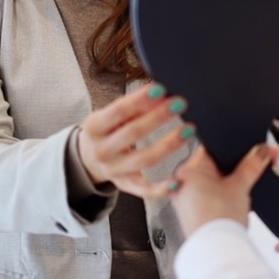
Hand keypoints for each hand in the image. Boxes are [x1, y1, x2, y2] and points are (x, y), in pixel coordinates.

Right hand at [77, 83, 193, 198]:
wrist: (89, 158)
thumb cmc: (107, 130)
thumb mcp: (111, 115)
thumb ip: (135, 106)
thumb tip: (161, 95)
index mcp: (94, 128)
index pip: (118, 111)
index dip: (140, 100)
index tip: (161, 89)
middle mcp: (101, 151)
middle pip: (133, 133)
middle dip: (158, 117)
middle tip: (180, 104)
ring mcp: (113, 170)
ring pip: (143, 159)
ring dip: (168, 145)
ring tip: (189, 130)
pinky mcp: (125, 185)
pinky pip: (144, 190)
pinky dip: (161, 188)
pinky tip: (179, 181)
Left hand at [171, 144, 277, 235]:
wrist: (216, 252)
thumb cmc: (220, 220)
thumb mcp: (240, 186)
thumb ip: (252, 165)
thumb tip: (264, 150)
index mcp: (189, 169)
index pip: (212, 147)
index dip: (232, 147)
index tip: (249, 148)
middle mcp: (181, 182)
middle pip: (213, 165)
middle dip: (233, 167)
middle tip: (251, 169)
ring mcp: (185, 199)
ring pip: (211, 182)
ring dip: (228, 183)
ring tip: (242, 189)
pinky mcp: (191, 213)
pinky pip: (207, 196)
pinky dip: (221, 196)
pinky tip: (233, 202)